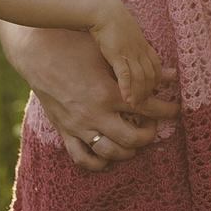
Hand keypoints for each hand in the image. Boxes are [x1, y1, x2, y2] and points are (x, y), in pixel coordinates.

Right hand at [0, 21, 178, 171]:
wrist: (36, 53)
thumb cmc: (74, 47)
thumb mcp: (108, 54)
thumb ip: (139, 69)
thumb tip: (172, 73)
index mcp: (108, 92)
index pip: (148, 108)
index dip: (167, 111)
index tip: (175, 110)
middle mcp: (95, 114)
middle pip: (133, 139)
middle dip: (149, 136)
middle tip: (152, 127)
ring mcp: (78, 126)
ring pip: (110, 153)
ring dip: (128, 151)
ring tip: (133, 142)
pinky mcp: (64, 131)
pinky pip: (83, 158)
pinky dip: (98, 163)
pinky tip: (108, 155)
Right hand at [90, 0, 163, 108]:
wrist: (103, 10)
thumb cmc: (112, 23)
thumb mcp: (127, 36)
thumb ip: (136, 48)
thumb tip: (138, 57)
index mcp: (143, 46)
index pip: (156, 68)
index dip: (157, 82)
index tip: (153, 93)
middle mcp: (140, 51)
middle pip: (151, 76)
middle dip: (149, 92)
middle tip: (146, 105)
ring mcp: (130, 53)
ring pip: (141, 78)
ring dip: (139, 93)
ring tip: (136, 105)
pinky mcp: (117, 54)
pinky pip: (126, 74)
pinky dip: (128, 88)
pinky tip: (127, 98)